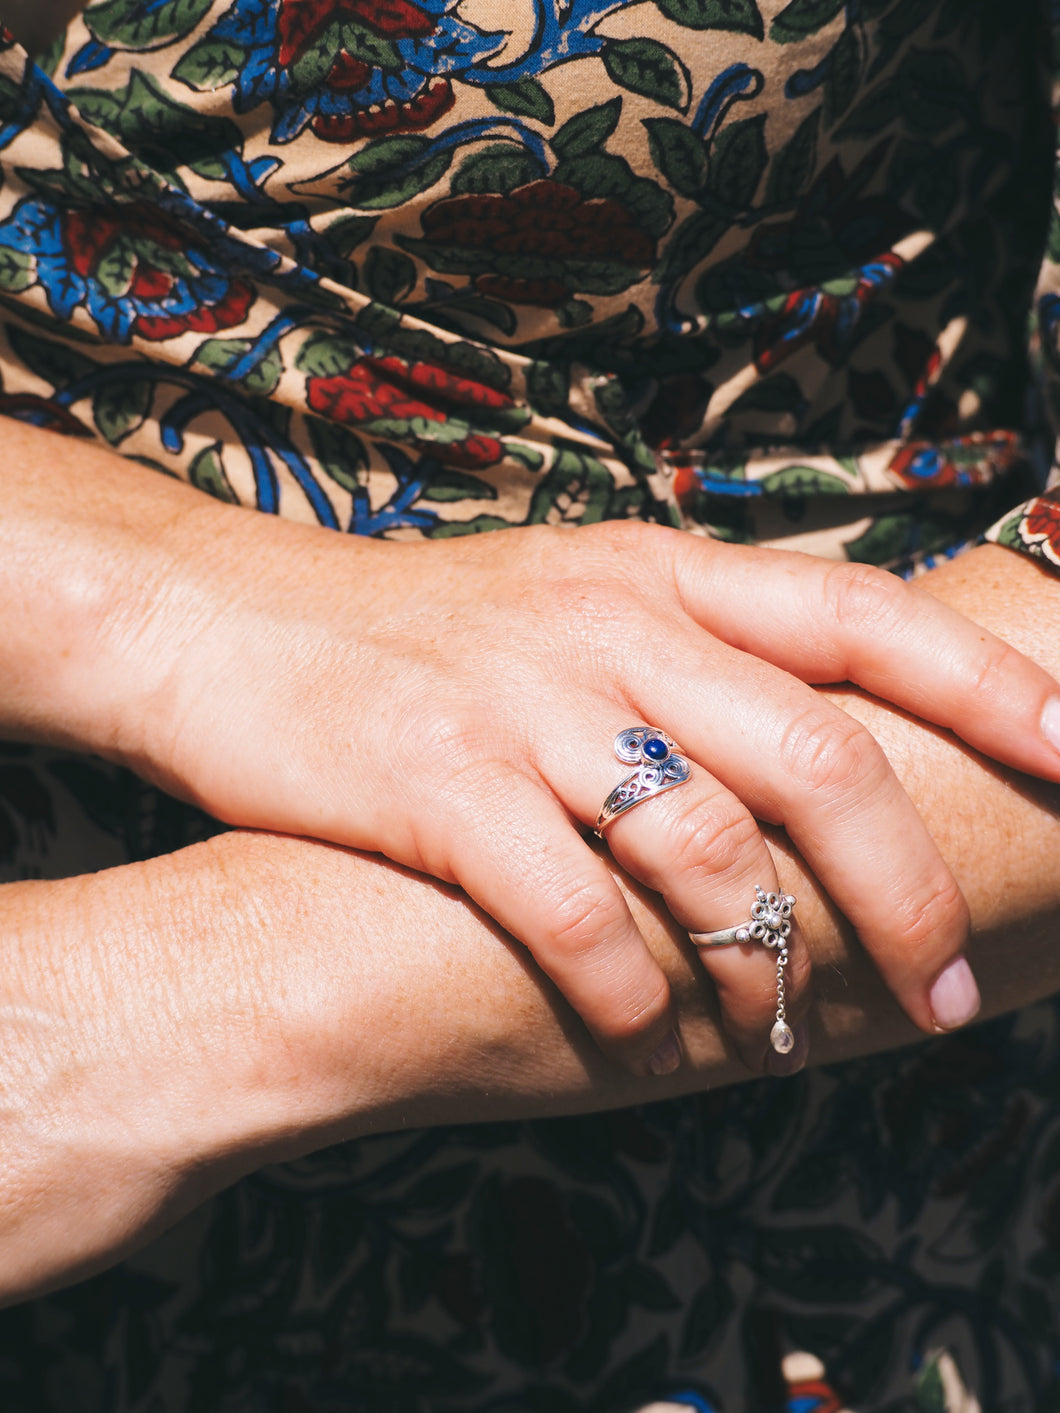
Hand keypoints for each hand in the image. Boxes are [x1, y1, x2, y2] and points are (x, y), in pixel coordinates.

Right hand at [95, 506, 1059, 1073]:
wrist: (231, 620)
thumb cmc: (416, 628)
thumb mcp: (566, 598)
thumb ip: (685, 642)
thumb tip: (814, 731)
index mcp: (658, 574)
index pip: (863, 615)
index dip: (985, 685)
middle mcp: (611, 629)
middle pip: (819, 758)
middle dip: (907, 889)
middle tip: (950, 987)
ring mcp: (526, 704)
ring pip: (707, 844)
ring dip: (768, 960)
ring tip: (785, 1028)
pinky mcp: (438, 782)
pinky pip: (573, 907)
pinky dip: (627, 984)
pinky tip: (641, 1026)